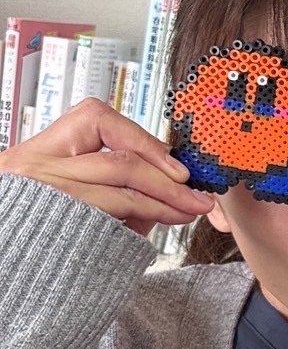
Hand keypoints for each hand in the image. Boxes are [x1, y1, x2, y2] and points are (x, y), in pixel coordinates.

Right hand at [0, 98, 214, 237]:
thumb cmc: (27, 225)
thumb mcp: (56, 189)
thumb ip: (105, 181)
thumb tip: (163, 183)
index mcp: (37, 151)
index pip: (96, 119)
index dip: (143, 138)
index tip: (175, 164)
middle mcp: (37, 169)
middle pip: (122, 162)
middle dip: (170, 180)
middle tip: (199, 196)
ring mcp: (46, 199)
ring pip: (122, 192)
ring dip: (167, 202)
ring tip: (191, 210)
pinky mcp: (56, 229)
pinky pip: (112, 221)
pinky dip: (143, 221)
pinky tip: (160, 223)